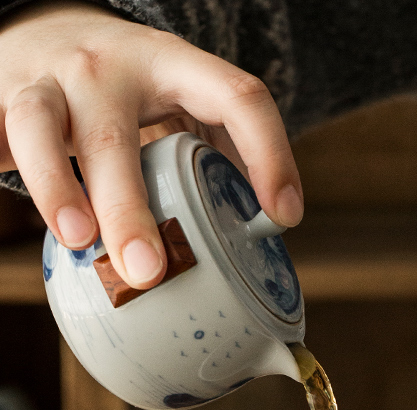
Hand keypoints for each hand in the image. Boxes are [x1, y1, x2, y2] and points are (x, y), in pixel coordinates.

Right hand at [0, 1, 303, 288]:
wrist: (48, 29)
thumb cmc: (131, 90)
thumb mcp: (184, 102)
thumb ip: (221, 151)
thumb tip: (265, 233)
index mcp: (172, 65)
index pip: (237, 95)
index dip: (269, 153)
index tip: (284, 216)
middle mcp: (104, 68)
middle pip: (114, 132)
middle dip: (131, 206)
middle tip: (150, 269)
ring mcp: (46, 82)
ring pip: (38, 125)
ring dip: (56, 185)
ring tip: (80, 241)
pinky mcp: (0, 103)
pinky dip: (0, 166)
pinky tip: (20, 219)